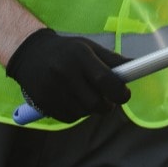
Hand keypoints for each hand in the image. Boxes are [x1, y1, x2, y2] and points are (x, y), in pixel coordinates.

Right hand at [5, 28, 130, 122]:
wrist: (29, 53)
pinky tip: (74, 101)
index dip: (119, 92)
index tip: (125, 95)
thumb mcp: (89, 48)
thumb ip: (113, 60)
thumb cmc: (67, 50)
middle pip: (95, 103)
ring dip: (92, 109)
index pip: (105, 80)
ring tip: (88, 96)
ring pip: (83, 113)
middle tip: (108, 100)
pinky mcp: (42, 103)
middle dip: (107, 105)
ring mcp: (52, 89)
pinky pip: (69, 118)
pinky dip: (77, 114)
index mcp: (80, 56)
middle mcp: (65, 73)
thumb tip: (138, 65)